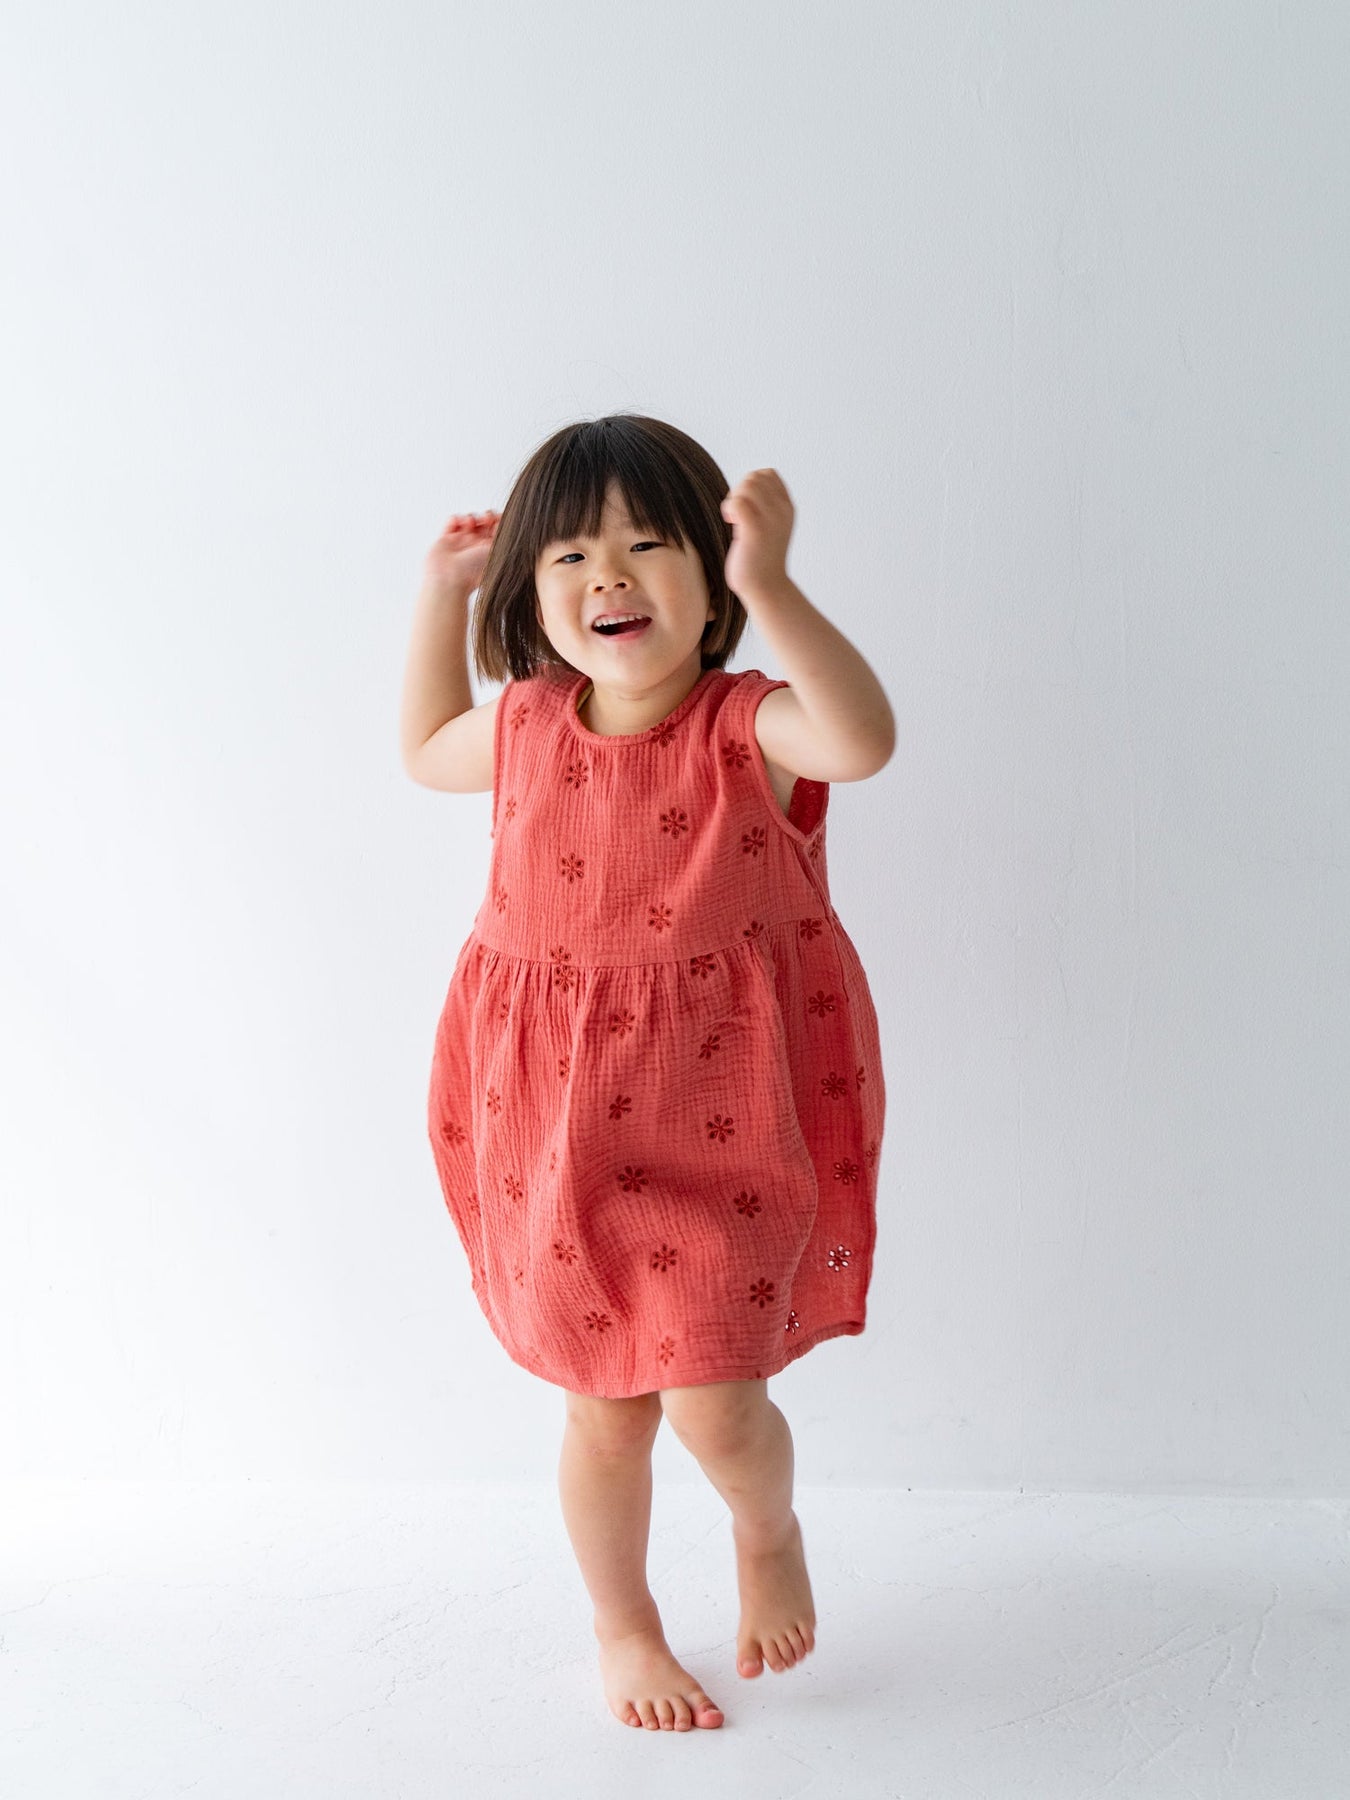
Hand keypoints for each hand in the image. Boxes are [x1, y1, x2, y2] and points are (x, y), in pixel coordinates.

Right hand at [423, 510, 500, 591]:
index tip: (498, 519)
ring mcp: (460, 544)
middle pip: (483, 524)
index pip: (496, 532)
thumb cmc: (472, 573)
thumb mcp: (497, 553)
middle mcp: (475, 548)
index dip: (498, 522)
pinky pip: (451, 522)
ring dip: (470, 518)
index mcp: (488, 553)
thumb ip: (504, 538)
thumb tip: (513, 526)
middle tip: (486, 518)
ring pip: (467, 521)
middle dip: (485, 518)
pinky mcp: (446, 540)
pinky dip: (454, 519)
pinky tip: (457, 523)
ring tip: (470, 523)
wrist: (449, 579)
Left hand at [720, 469, 793, 599]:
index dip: (751, 484)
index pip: (768, 474)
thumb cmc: (761, 561)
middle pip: (755, 477)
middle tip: (737, 515)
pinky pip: (738, 502)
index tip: (747, 506)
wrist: (767, 589)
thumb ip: (763, 507)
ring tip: (735, 520)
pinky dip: (729, 509)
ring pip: (747, 485)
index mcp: (787, 508)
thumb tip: (744, 488)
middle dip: (740, 490)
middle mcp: (782, 510)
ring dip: (734, 499)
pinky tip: (731, 524)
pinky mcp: (755, 531)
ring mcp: (770, 519)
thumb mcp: (770, 527)